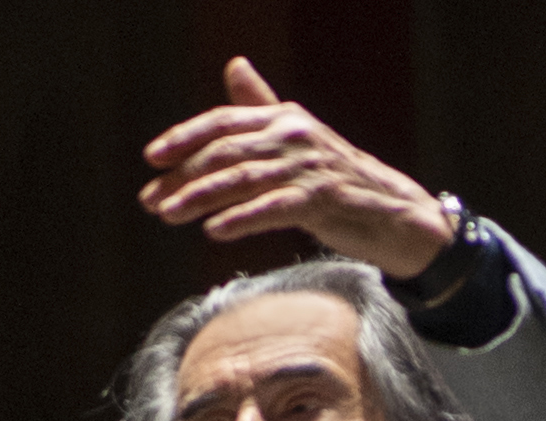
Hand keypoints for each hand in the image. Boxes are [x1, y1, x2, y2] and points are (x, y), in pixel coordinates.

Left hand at [139, 57, 454, 277]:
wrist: (395, 213)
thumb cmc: (340, 179)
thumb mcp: (298, 140)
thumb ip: (262, 107)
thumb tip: (234, 65)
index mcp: (284, 118)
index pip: (223, 121)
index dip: (185, 138)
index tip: (153, 158)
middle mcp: (293, 135)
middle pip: (225, 152)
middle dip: (182, 176)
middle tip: (150, 199)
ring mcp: (308, 167)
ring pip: (241, 180)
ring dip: (200, 198)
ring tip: (169, 214)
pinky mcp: (322, 199)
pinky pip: (272, 209)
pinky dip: (241, 218)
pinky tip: (214, 231)